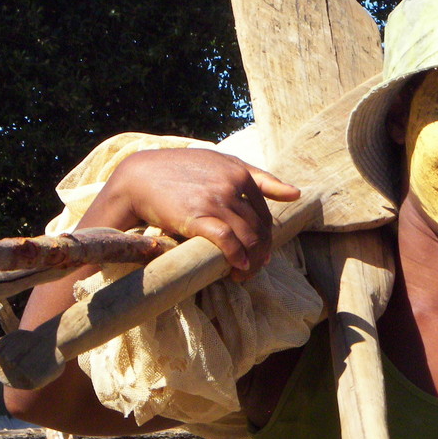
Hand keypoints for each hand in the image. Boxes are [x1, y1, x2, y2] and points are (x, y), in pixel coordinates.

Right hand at [84, 147, 299, 279]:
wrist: (140, 176)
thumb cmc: (181, 170)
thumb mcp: (222, 164)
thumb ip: (260, 177)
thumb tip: (297, 193)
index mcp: (240, 173)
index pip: (265, 214)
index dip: (266, 238)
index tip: (260, 254)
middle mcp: (231, 186)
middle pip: (259, 228)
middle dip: (260, 254)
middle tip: (253, 269)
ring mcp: (215, 201)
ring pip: (248, 238)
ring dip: (250, 262)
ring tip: (242, 274)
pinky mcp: (197, 216)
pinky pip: (227, 241)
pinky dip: (236, 257)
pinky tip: (235, 268)